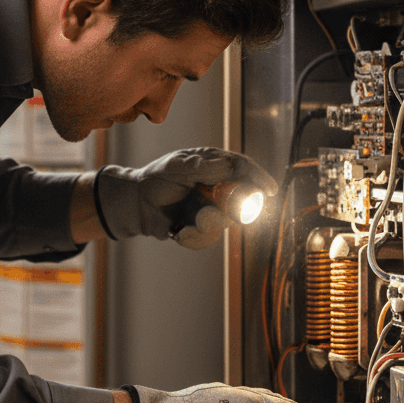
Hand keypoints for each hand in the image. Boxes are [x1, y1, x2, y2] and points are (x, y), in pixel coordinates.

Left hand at [94, 147, 276, 249]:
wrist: (134, 203)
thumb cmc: (156, 178)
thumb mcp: (179, 166)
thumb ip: (206, 165)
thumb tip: (233, 164)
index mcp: (215, 166)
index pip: (244, 170)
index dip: (259, 179)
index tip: (269, 190)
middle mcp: (217, 188)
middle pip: (241, 201)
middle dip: (230, 211)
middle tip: (212, 213)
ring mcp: (210, 208)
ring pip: (223, 222)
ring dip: (206, 225)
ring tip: (187, 223)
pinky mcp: (200, 228)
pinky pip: (206, 237)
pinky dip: (193, 237)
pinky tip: (179, 231)